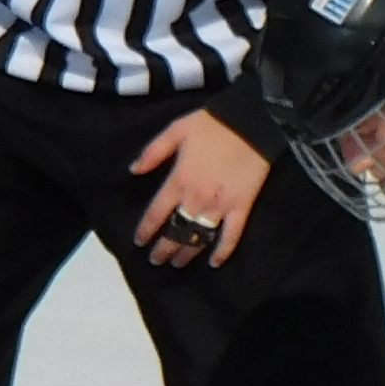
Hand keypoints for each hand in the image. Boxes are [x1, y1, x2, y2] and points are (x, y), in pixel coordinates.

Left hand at [128, 107, 269, 268]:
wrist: (252, 121)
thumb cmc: (212, 124)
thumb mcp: (176, 130)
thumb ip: (153, 152)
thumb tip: (133, 170)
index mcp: (179, 180)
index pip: (156, 213)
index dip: (146, 229)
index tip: (140, 241)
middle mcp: (196, 198)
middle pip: (176, 231)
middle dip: (164, 248)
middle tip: (156, 260)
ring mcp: (220, 205)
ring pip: (199, 237)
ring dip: (187, 253)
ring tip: (177, 263)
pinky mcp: (242, 207)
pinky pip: (231, 235)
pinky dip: (223, 251)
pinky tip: (214, 263)